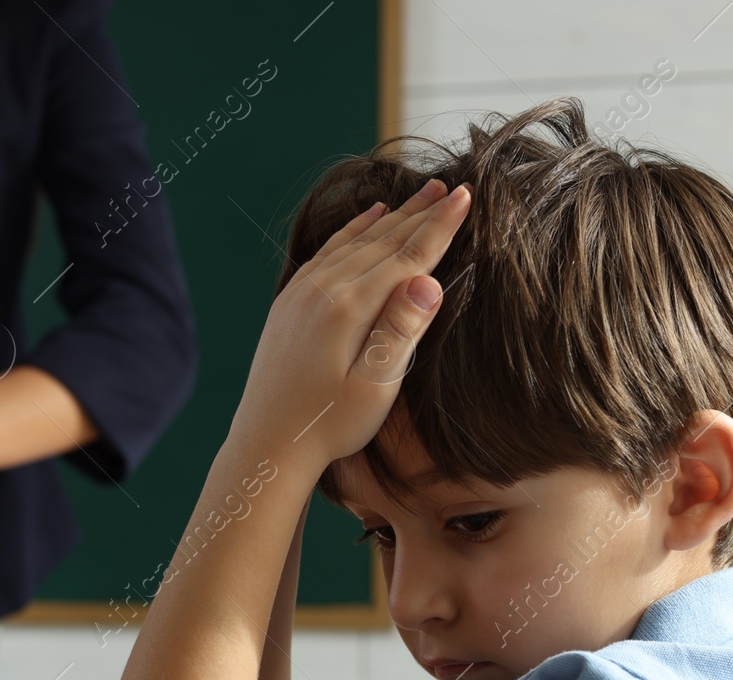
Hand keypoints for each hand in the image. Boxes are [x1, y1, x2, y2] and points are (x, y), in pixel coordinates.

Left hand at [231, 177, 470, 466]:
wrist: (267, 442)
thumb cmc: (329, 425)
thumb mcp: (375, 388)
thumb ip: (401, 332)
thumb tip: (429, 281)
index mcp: (350, 308)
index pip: (407, 256)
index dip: (440, 226)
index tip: (466, 195)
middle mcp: (324, 289)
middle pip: (383, 240)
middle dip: (420, 212)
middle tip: (450, 184)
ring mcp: (302, 292)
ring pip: (356, 240)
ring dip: (391, 216)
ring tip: (419, 194)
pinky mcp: (290, 301)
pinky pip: (328, 251)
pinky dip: (353, 230)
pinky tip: (368, 218)